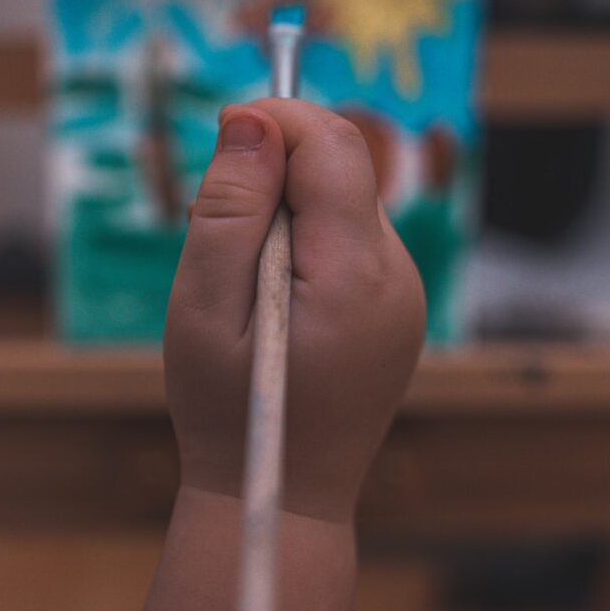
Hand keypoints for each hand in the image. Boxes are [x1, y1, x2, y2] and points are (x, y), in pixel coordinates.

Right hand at [164, 99, 425, 522]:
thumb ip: (230, 209)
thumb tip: (253, 118)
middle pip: (343, 168)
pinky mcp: (398, 303)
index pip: (332, 147)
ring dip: (288, 208)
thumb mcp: (204, 306)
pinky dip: (309, 239)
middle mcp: (398, 275)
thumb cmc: (229, 410)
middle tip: (219, 225)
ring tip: (244, 275)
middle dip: (277, 168)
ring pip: (345, 199)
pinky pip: (352, 237)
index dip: (278, 118)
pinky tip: (277, 293)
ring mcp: (407, 291)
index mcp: (355, 275)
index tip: (223, 135)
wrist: (285, 491)